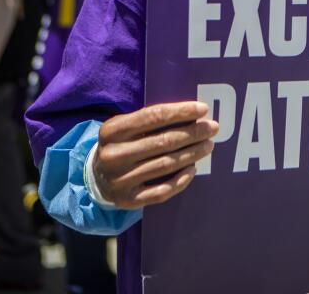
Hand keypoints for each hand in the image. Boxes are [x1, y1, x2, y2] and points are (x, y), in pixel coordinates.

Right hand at [91, 101, 218, 209]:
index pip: (153, 116)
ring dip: (192, 154)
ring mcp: (120, 180)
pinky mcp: (128, 200)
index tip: (203, 109)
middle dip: (193, 133)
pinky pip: (162, 191)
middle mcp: (114, 155)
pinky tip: (192, 169)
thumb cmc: (121, 145)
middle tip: (212, 128)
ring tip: (208, 145)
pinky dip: (180, 180)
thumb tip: (194, 114)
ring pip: (165, 165)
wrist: (96, 178)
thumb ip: (152, 120)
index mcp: (113, 131)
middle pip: (163, 141)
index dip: (181, 112)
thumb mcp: (126, 127)